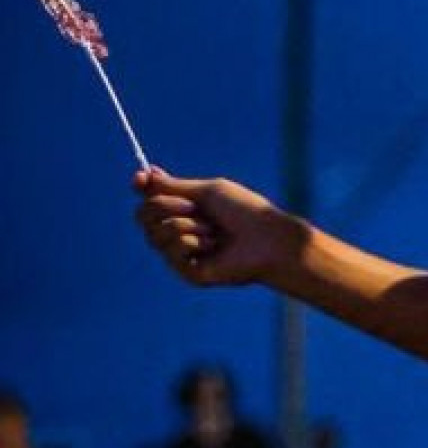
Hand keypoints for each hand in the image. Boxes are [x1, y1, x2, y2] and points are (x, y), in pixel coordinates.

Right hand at [135, 168, 297, 288]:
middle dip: (164, 205)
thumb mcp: (208, 192)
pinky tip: (212, 246)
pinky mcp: (188, 272)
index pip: (151, 199)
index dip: (142, 188)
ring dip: (184, 225)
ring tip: (212, 230)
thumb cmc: (245, 212)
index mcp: (186, 210)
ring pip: (154, 233)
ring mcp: (183, 254)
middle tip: (192, 207)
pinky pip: (169, 251)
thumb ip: (175, 187)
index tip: (140, 178)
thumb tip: (145, 174)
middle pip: (143, 215)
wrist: (267, 238)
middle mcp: (181, 232)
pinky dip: (191, 242)